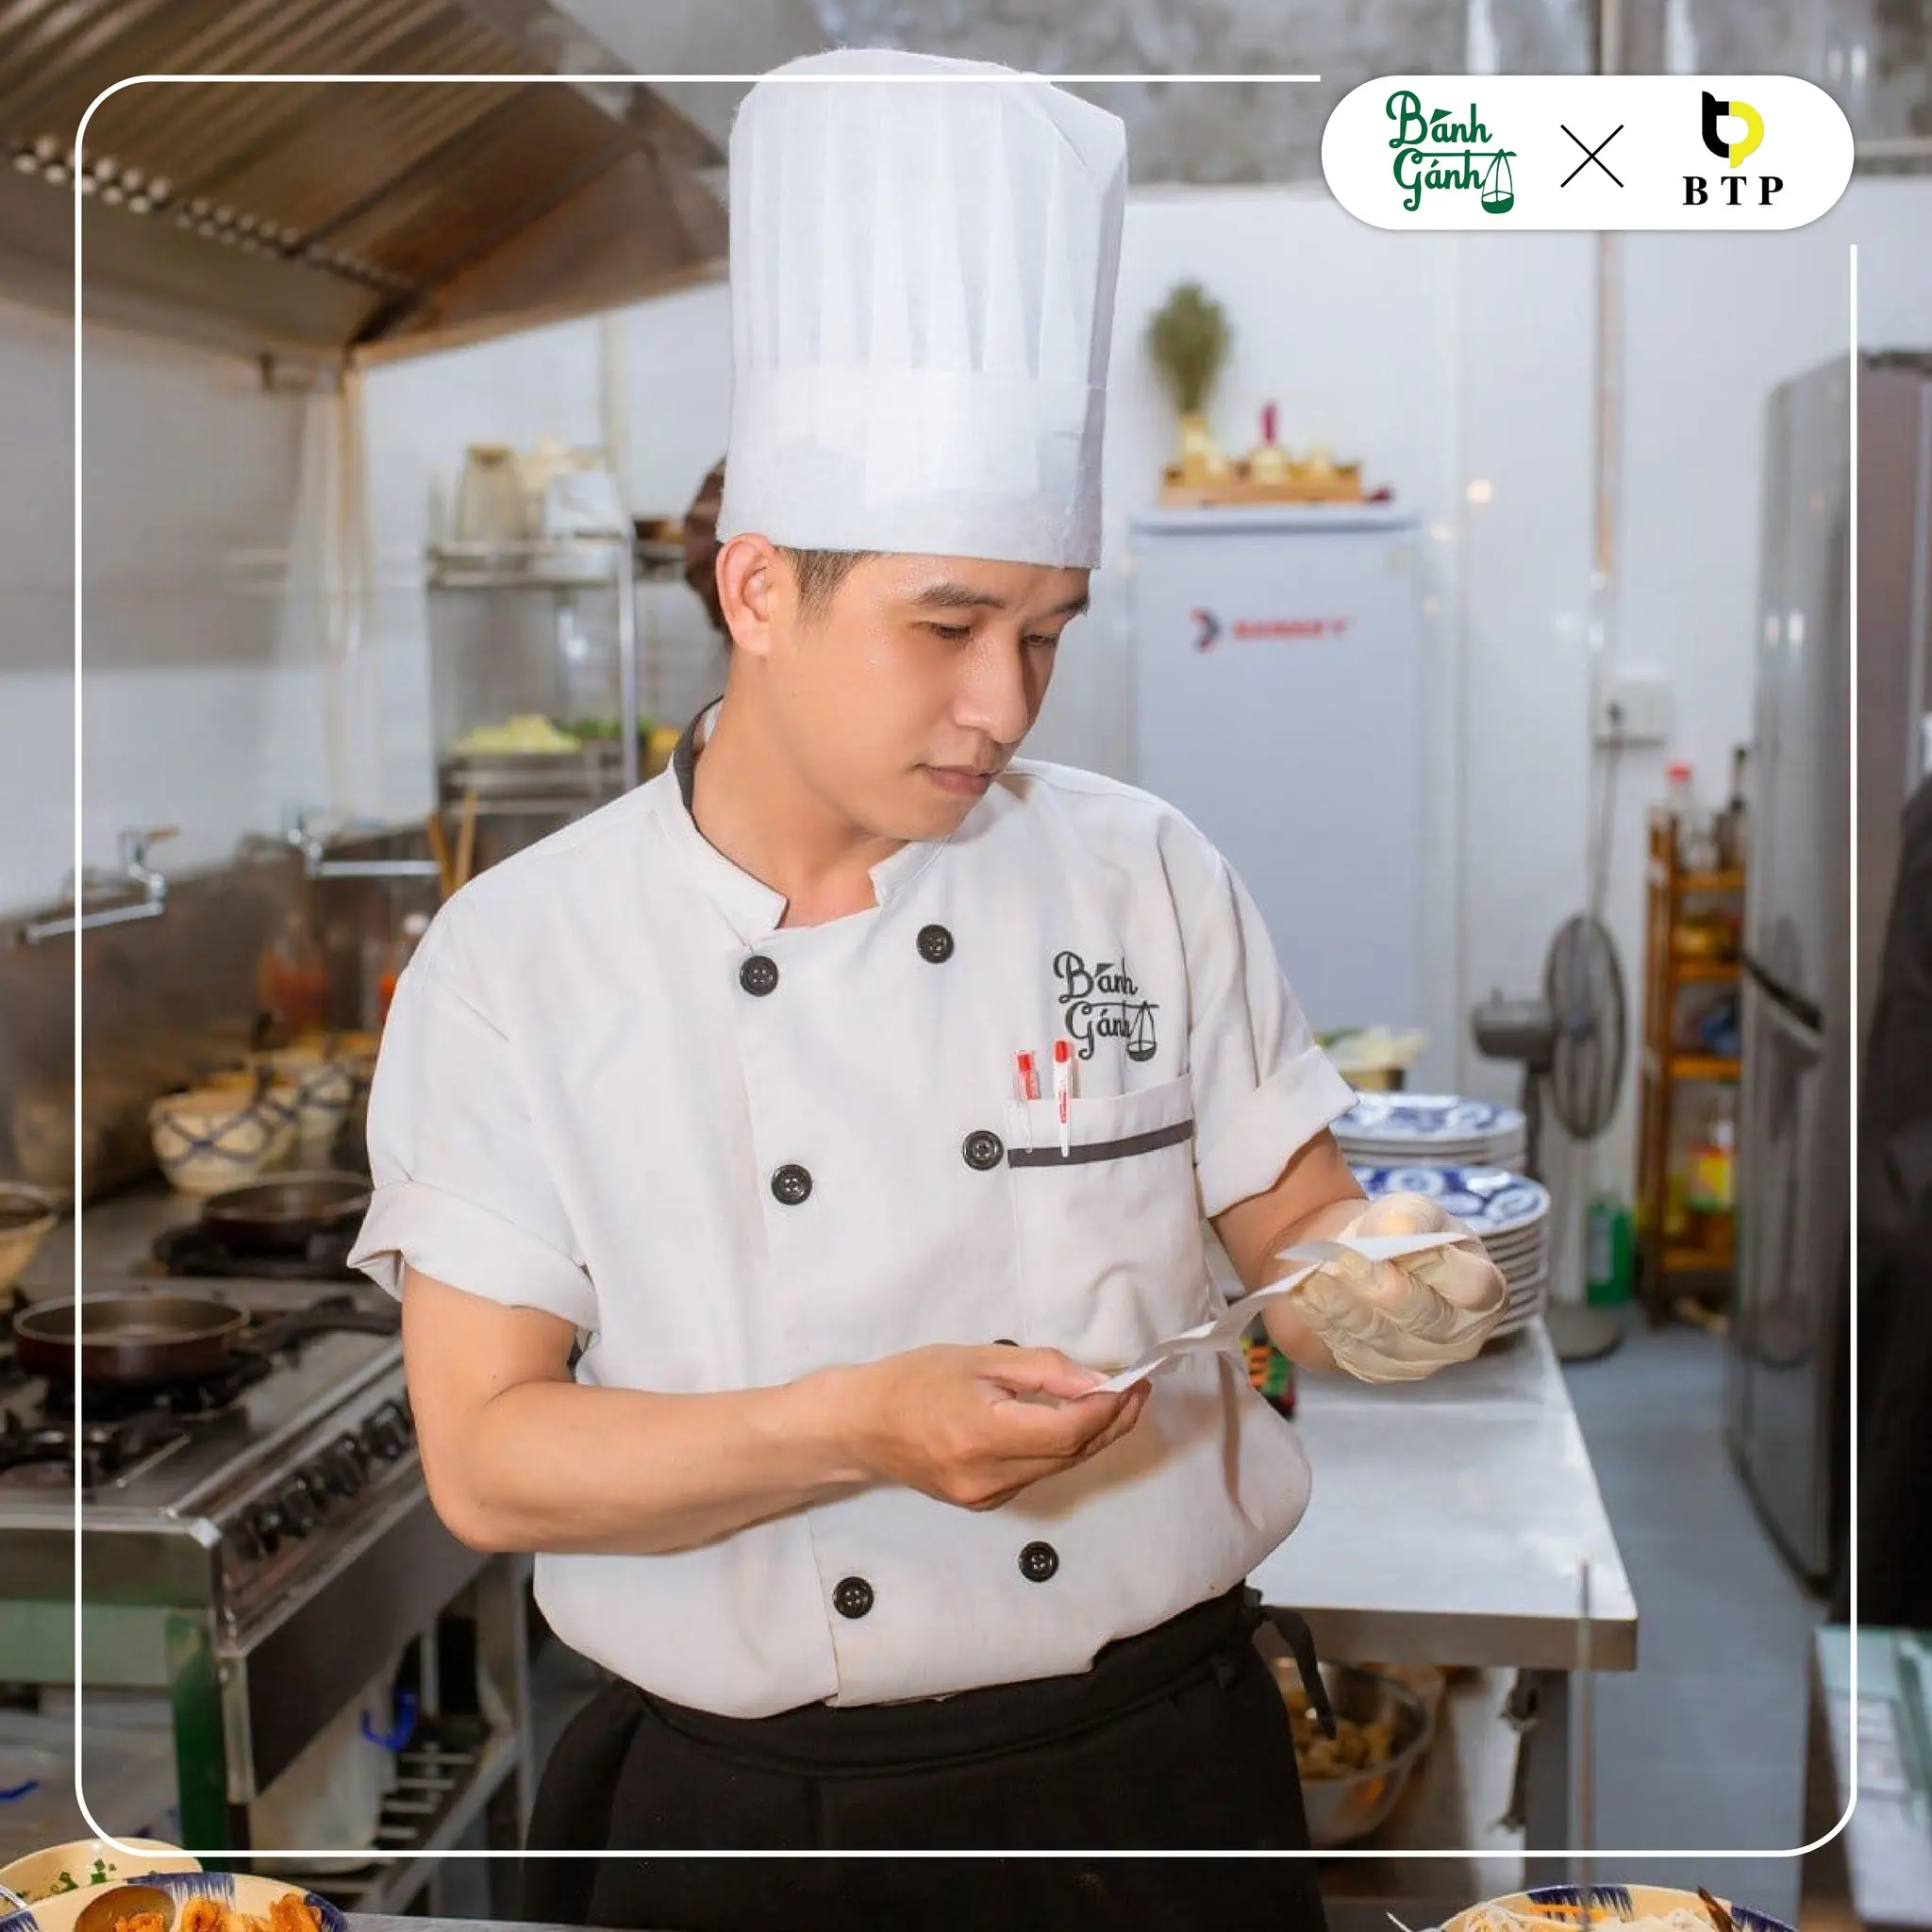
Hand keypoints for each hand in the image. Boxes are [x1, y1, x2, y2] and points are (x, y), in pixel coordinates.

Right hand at [836, 1344, 1151, 1509]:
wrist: (859, 1425)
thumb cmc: (913, 1380)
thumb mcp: (979, 1359)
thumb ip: (1042, 1370)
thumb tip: (1096, 1381)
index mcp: (983, 1435)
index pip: (1067, 1430)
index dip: (1107, 1409)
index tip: (1133, 1383)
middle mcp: (988, 1477)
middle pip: (1070, 1454)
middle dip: (1110, 1423)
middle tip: (1137, 1391)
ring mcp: (986, 1497)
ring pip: (1057, 1468)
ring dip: (1090, 1437)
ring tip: (1113, 1403)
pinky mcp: (983, 1503)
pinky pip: (1036, 1475)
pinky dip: (1059, 1450)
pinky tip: (1069, 1424)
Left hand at [1290, 1192, 1507, 1383]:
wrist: (1357, 1256)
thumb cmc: (1399, 1231)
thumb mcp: (1410, 1209)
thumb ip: (1410, 1217)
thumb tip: (1398, 1231)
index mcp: (1483, 1289)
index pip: (1472, 1286)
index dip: (1435, 1265)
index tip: (1393, 1239)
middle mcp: (1459, 1334)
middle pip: (1423, 1316)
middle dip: (1381, 1286)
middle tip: (1345, 1259)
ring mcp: (1419, 1360)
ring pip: (1381, 1337)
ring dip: (1344, 1306)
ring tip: (1316, 1278)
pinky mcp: (1378, 1371)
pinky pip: (1350, 1350)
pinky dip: (1324, 1321)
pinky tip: (1304, 1296)